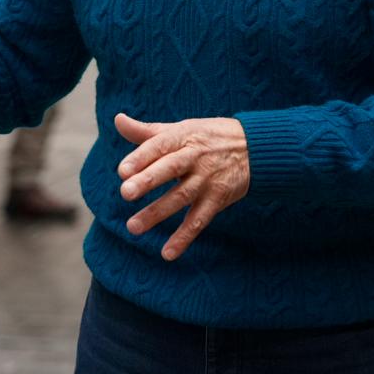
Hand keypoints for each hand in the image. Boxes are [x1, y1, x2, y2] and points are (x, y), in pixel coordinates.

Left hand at [114, 113, 249, 261]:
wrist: (255, 147)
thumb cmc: (207, 137)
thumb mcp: (180, 129)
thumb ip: (147, 131)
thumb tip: (118, 120)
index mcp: (183, 137)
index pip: (159, 145)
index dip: (141, 157)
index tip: (122, 171)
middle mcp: (195, 158)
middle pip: (170, 169)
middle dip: (148, 181)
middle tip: (125, 193)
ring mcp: (207, 179)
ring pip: (180, 197)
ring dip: (157, 213)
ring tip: (133, 227)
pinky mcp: (218, 199)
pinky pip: (199, 220)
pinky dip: (184, 237)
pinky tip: (167, 253)